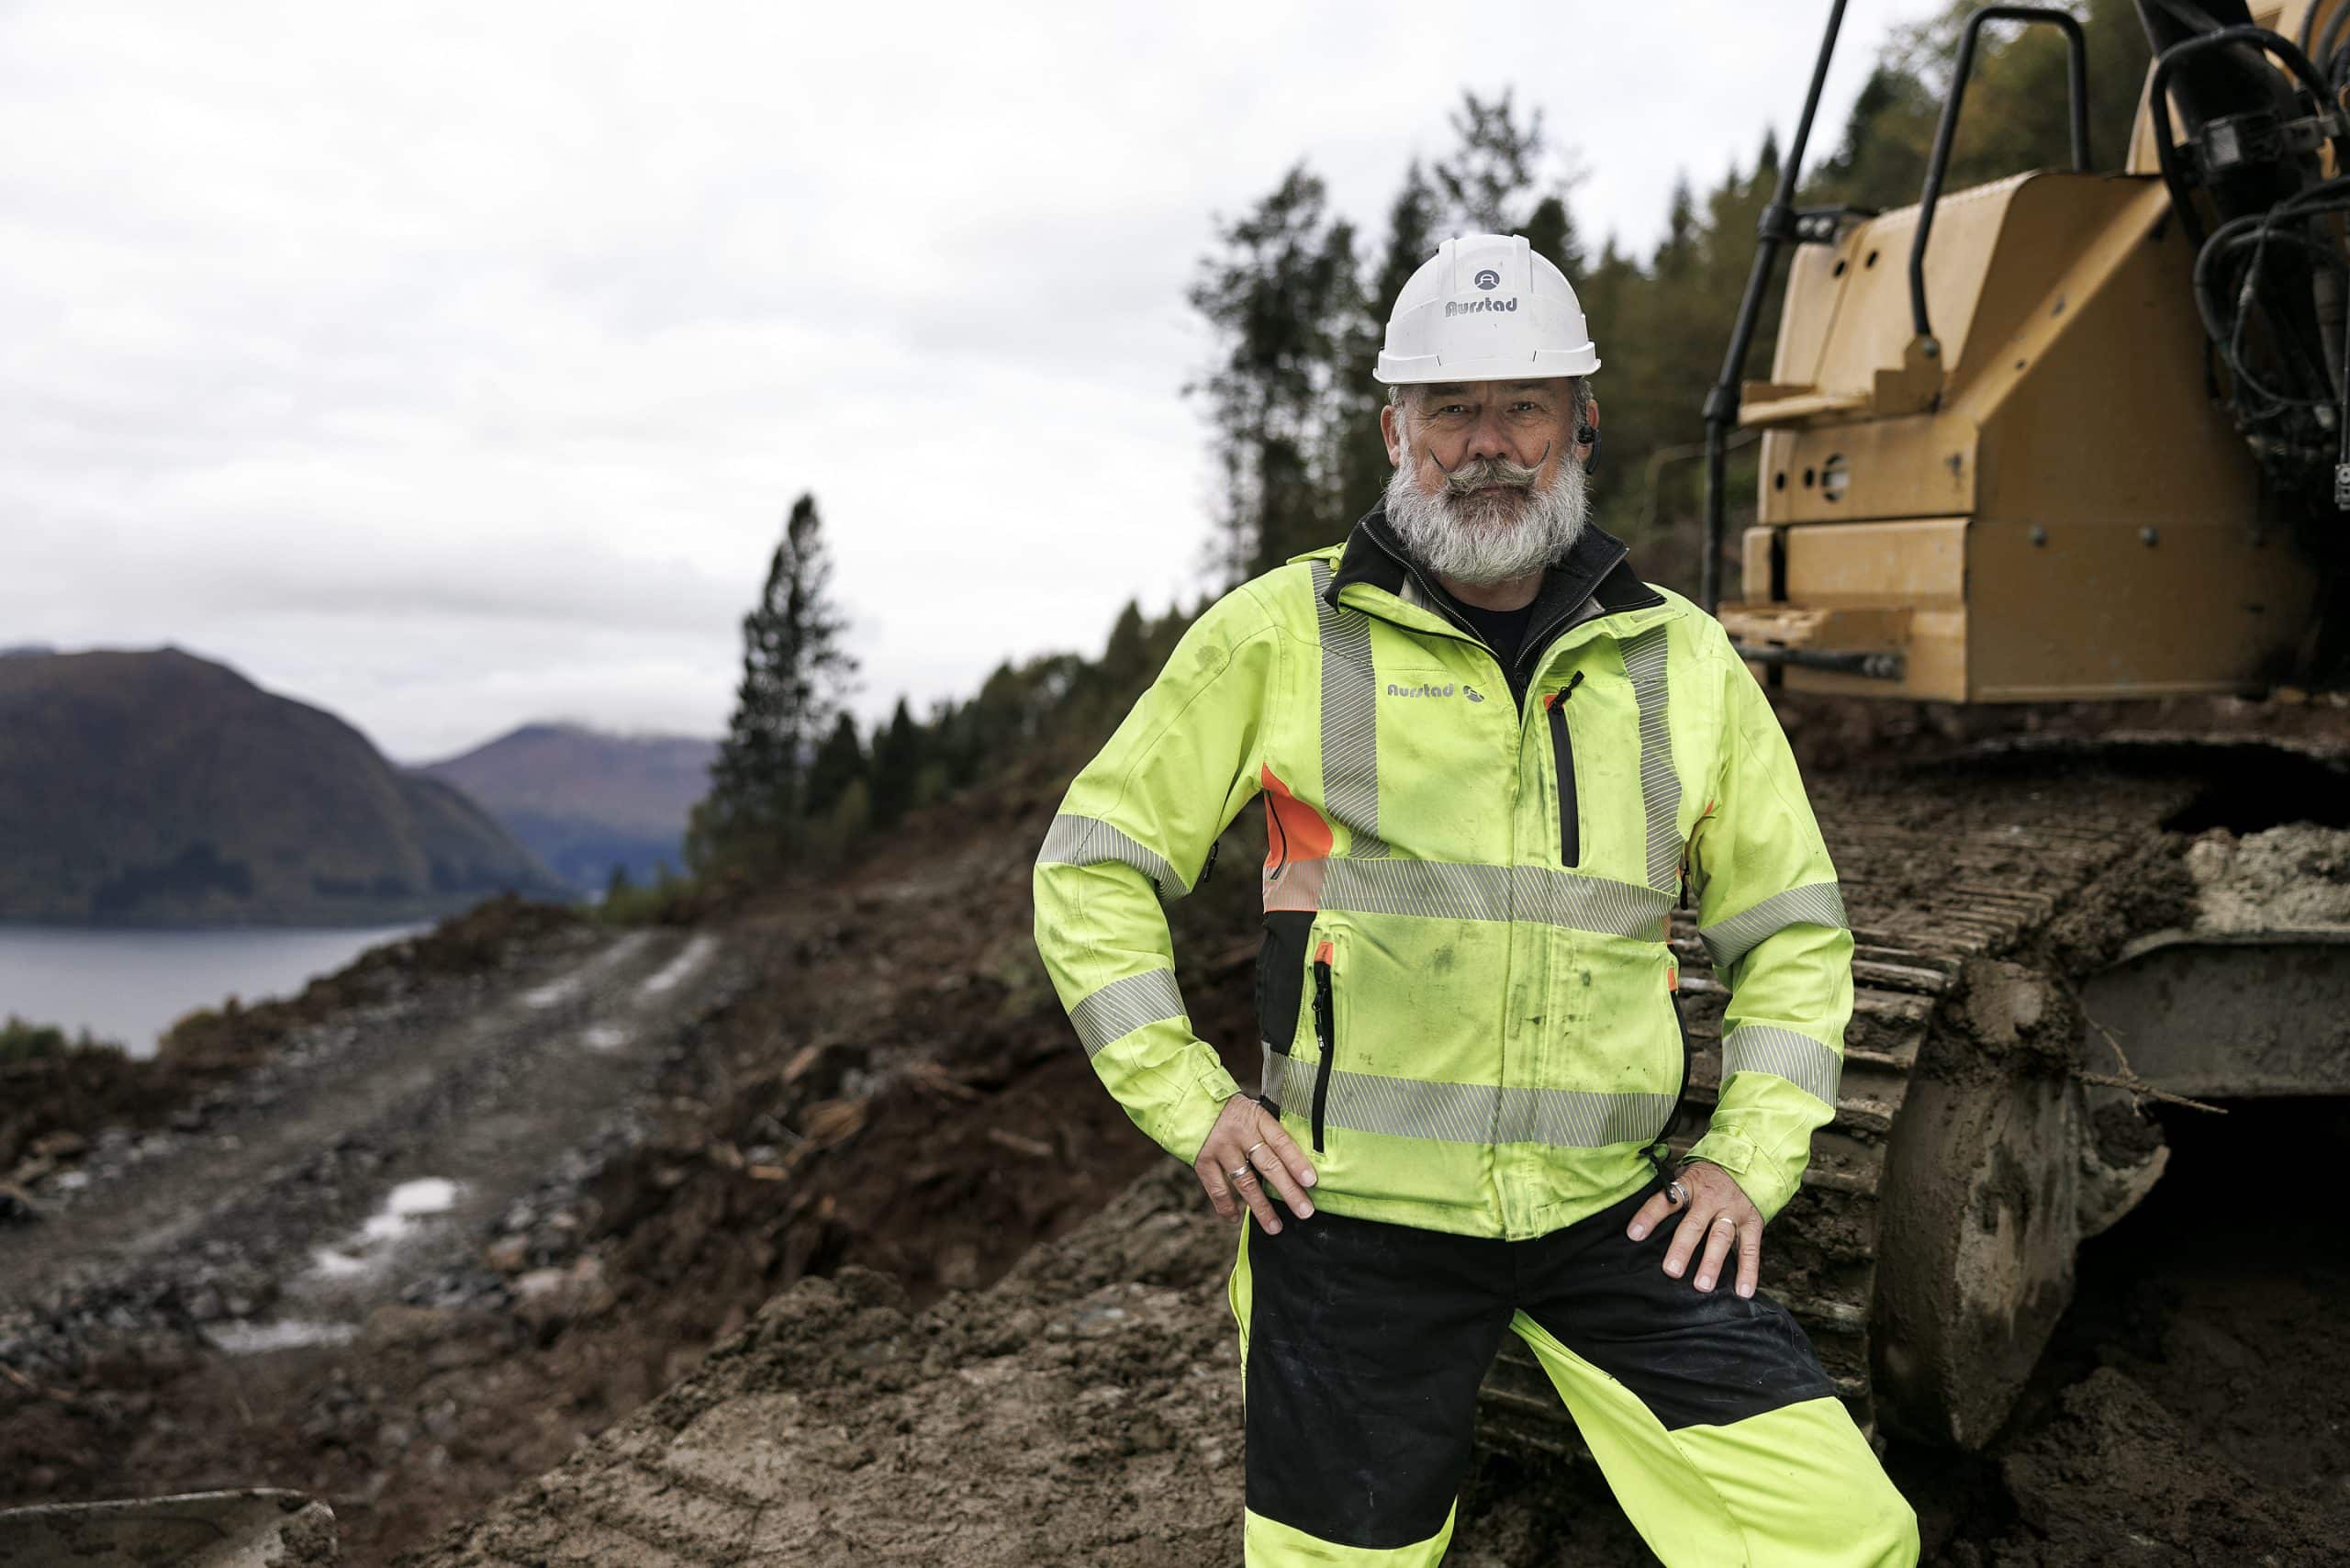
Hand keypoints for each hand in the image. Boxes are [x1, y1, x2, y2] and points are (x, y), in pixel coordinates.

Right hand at [1194, 1094, 1316, 1233]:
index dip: (1297, 1162)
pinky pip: (1217, 1189)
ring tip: (1275, 1226)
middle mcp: (1240, 1134)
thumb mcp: (1254, 1112)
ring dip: (1261, 1207)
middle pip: (1268, 1165)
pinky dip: (1226, 1207)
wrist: (1190, 1102)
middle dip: (1288, 1191)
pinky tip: (1236, 1218)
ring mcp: (1221, 1149)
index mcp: (1257, 1119)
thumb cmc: (1231, 1111)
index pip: (1281, 1142)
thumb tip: (1297, 1162)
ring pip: (1245, 1183)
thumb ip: (1270, 1133)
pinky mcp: (1203, 1161)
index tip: (1311, 1181)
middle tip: (1305, 1211)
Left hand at [1626, 1162, 1763, 1298]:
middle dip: (1682, 1248)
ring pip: (1721, 1238)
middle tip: (1671, 1271)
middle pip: (1694, 1225)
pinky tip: (1743, 1291)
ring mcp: (1733, 1211)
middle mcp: (1711, 1199)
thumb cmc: (1707, 1178)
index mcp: (1689, 1186)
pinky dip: (1748, 1271)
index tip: (1634, 1235)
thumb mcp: (1686, 1177)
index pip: (1665, 1201)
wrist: (1748, 1163)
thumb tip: (1641, 1226)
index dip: (1649, 1217)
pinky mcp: (1752, 1223)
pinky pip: (1751, 1249)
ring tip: (1702, 1285)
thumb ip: (1670, 1197)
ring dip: (1712, 1263)